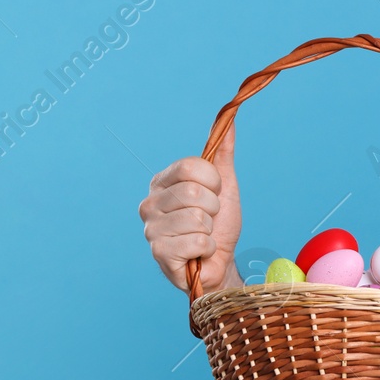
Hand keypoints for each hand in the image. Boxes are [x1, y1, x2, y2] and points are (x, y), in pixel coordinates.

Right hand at [138, 127, 241, 293]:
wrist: (219, 262)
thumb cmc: (218, 224)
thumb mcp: (224, 184)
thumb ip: (222, 152)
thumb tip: (229, 117)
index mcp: (162, 182)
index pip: (189, 166)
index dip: (212, 180)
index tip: (215, 192)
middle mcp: (150, 203)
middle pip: (194, 193)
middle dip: (213, 208)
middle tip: (208, 220)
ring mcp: (151, 229)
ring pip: (197, 218)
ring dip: (210, 230)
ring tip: (203, 236)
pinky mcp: (159, 253)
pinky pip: (198, 241)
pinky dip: (208, 248)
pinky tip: (199, 253)